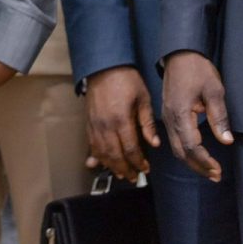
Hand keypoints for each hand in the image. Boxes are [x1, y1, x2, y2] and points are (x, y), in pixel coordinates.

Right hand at [84, 65, 159, 180]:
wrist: (103, 66)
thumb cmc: (125, 80)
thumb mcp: (143, 99)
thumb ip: (147, 123)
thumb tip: (154, 143)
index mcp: (121, 120)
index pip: (130, 149)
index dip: (138, 162)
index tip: (145, 168)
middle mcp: (105, 125)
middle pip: (114, 155)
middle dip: (125, 169)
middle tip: (134, 177)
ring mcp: (94, 124)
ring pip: (100, 152)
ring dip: (110, 165)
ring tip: (119, 174)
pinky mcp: (88, 121)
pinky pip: (90, 143)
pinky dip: (94, 155)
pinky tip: (96, 163)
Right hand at [162, 51, 232, 181]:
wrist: (179, 55)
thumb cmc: (197, 70)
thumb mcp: (214, 91)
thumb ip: (219, 117)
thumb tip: (226, 140)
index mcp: (179, 113)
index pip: (191, 146)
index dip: (205, 160)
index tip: (218, 169)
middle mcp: (169, 119)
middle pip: (180, 151)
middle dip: (198, 166)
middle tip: (215, 175)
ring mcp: (166, 117)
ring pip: (175, 147)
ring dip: (191, 161)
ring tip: (208, 170)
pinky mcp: (167, 115)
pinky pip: (173, 139)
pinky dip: (184, 151)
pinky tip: (195, 155)